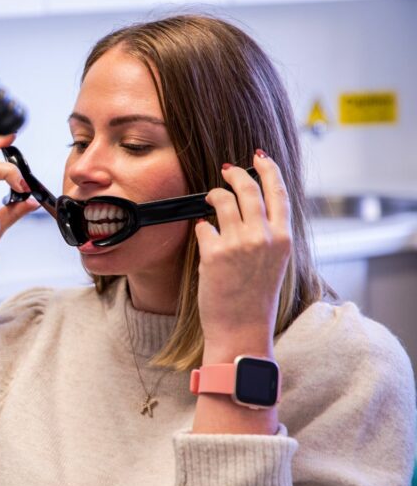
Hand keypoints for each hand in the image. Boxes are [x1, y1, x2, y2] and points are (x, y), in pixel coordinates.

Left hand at [195, 151, 291, 362]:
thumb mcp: (274, 262)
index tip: (259, 157)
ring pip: (223, 200)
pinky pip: (203, 226)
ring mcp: (239, 243)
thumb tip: (252, 208)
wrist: (242, 329)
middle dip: (235, 174)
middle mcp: (265, 237)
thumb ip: (268, 234)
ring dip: (214, 195)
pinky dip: (201, 228)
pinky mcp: (215, 253)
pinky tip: (204, 234)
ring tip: (211, 199)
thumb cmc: (255, 298)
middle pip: (249, 188)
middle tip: (227, 169)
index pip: (278, 192)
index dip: (268, 170)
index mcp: (284, 239)